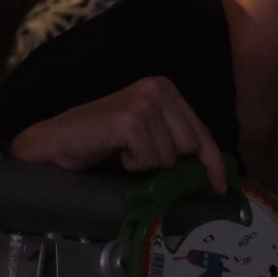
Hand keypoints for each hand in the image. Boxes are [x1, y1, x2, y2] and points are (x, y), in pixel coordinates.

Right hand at [8, 76, 225, 192]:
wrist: (57, 145)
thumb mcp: (150, 139)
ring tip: (123, 153)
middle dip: (170, 163)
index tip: (220, 188)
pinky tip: (115, 153)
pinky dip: (133, 165)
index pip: (203, 133)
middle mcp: (158, 88)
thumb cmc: (103, 145)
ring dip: (148, 165)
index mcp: (166, 89)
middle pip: (192, 147)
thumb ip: (178, 144)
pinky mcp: (130, 119)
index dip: (212, 164)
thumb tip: (214, 174)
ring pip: (171, 157)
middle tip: (138, 158)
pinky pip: (151, 160)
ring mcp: (143, 101)